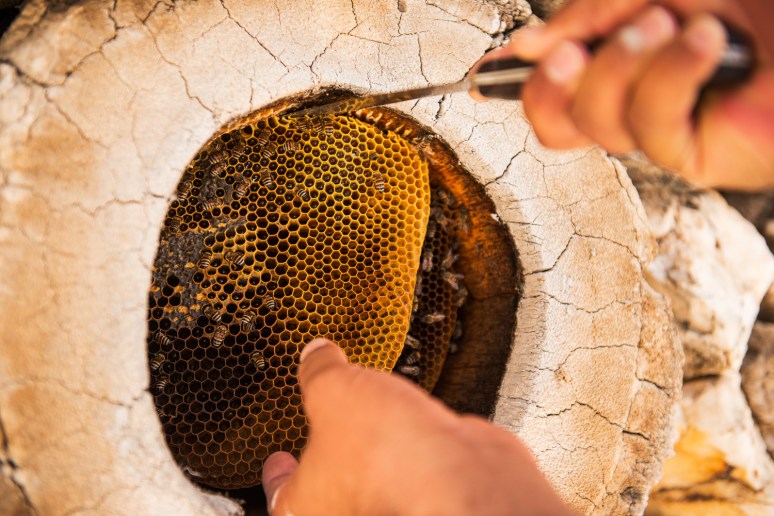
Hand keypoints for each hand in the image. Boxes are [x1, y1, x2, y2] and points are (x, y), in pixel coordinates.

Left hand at [262, 338, 572, 514]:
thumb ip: (318, 372)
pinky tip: (409, 420)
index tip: (277, 460)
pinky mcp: (429, 491)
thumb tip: (315, 356)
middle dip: (326, 456)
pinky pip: (409, 467)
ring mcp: (392, 506)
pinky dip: (406, 444)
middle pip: (328, 489)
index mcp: (305, 509)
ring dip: (370, 447)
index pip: (280, 496)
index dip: (276, 474)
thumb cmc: (388, 457)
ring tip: (369, 414)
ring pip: (372, 478)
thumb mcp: (331, 392)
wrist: (463, 477)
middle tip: (324, 428)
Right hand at [478, 0, 773, 189]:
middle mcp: (636, 99)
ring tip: (666, 23)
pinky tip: (706, 42)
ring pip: (593, 122)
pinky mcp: (690, 155)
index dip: (517, 79)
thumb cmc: (756, 3)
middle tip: (569, 51)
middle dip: (551, 84)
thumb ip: (593, 12)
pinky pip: (646, 126)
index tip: (490, 69)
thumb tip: (529, 44)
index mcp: (625, 59)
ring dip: (621, 65)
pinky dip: (669, 74)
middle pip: (556, 122)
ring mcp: (661, 131)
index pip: (557, 84)